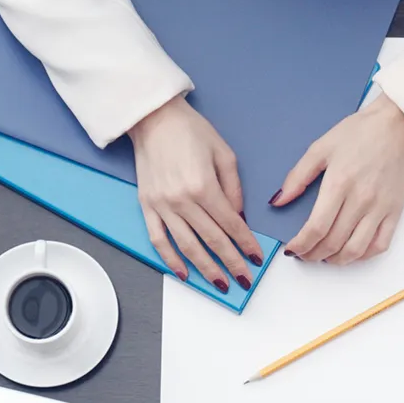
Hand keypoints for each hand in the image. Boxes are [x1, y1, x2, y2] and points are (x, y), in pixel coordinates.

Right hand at [129, 95, 261, 292]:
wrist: (153, 118)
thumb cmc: (190, 131)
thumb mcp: (224, 153)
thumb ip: (234, 188)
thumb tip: (239, 217)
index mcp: (204, 186)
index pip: (231, 224)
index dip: (246, 244)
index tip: (257, 259)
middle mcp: (182, 200)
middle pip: (212, 240)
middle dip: (231, 263)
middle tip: (244, 280)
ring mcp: (162, 206)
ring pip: (187, 247)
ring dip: (205, 269)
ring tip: (220, 284)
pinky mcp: (146, 206)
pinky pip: (158, 239)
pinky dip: (170, 260)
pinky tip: (183, 273)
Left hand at [273, 92, 403, 264]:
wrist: (399, 125)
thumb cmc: (360, 132)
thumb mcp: (321, 147)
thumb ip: (297, 177)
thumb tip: (278, 201)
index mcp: (339, 183)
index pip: (316, 228)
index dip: (300, 245)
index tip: (291, 248)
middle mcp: (360, 200)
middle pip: (333, 243)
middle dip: (312, 255)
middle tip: (303, 253)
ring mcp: (380, 208)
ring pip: (355, 250)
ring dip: (335, 260)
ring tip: (324, 256)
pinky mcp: (395, 211)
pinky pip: (379, 245)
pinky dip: (363, 256)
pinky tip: (350, 252)